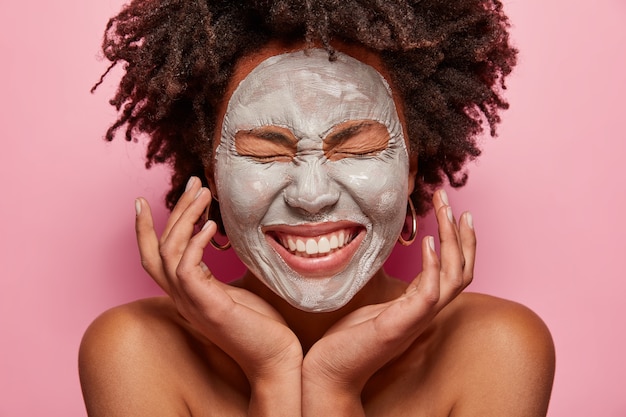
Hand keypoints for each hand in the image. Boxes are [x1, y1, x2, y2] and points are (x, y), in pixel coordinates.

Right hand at [134, 177, 301, 386]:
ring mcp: (192, 304)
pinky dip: (196, 243)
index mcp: (187, 292)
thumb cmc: (262, 325)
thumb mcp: (239, 290)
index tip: (145, 199)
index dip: (144, 229)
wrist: (276, 359)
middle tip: (194, 184)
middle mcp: (183, 297)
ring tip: (204, 194)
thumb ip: (226, 269)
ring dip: (184, 218)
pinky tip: (212, 225)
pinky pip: (187, 269)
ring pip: (168, 253)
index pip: (154, 257)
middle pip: (158, 248)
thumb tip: (235, 239)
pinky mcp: (208, 308)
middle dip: (172, 211)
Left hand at [302, 189, 475, 413]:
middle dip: (461, 233)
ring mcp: (415, 318)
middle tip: (450, 199)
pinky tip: (428, 242)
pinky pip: (429, 294)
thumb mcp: (371, 302)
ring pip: (453, 278)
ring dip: (454, 242)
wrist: (330, 372)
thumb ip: (386, 283)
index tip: (453, 211)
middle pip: (462, 269)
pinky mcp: (400, 324)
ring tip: (447, 212)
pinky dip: (433, 266)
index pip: (453, 270)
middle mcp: (424, 311)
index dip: (459, 242)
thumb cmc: (348, 338)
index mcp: (418, 304)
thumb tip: (380, 252)